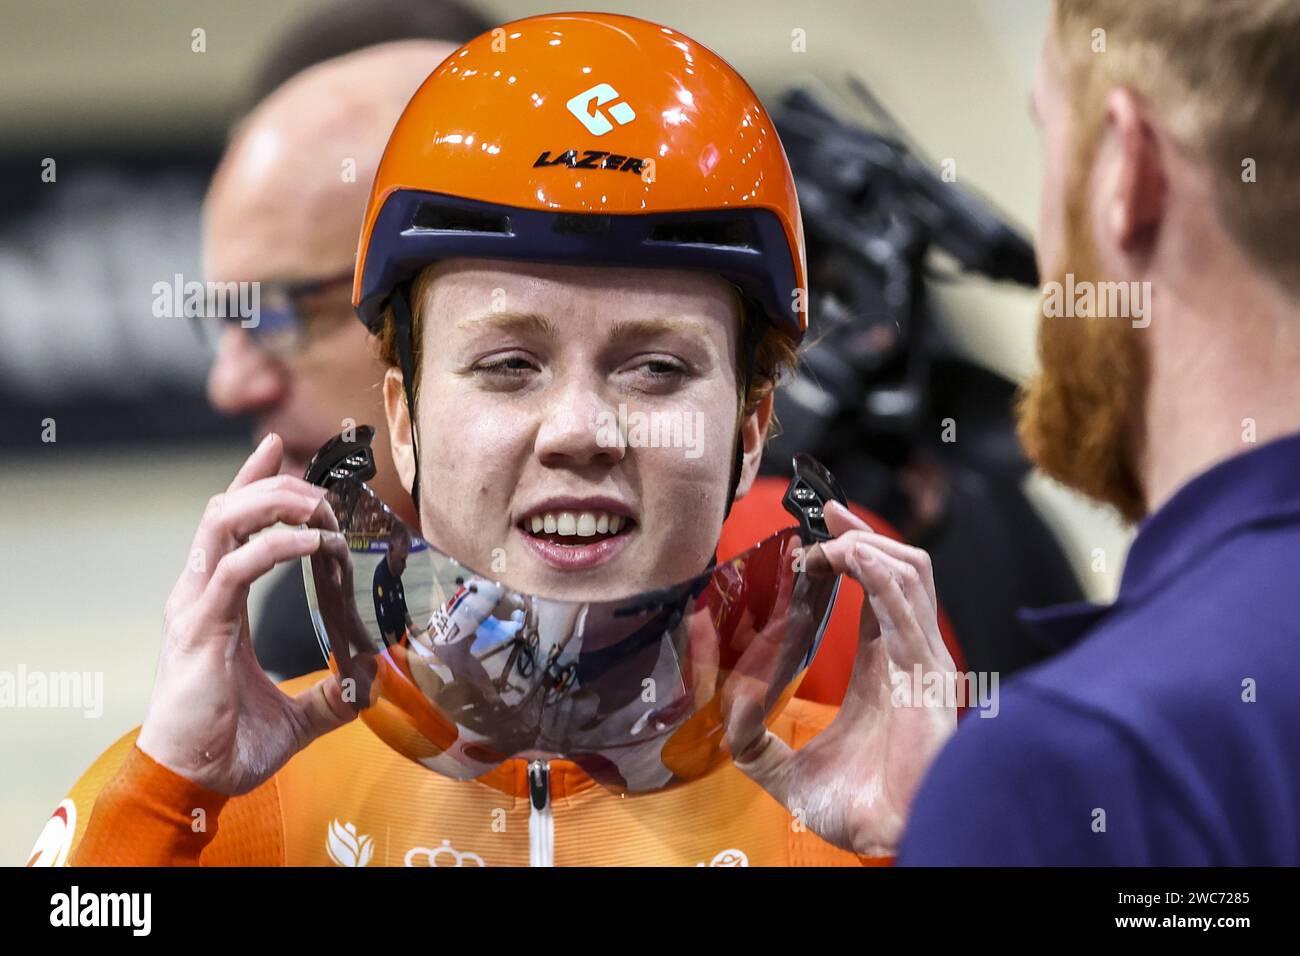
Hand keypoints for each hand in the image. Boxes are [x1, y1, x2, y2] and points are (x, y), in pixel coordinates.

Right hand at [136, 433, 357, 794]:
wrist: (191, 785)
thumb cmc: (229, 748)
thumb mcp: (298, 716)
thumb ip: (332, 695)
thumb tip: (369, 686)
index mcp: (215, 602)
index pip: (231, 525)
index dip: (253, 481)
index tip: (280, 448)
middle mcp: (199, 594)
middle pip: (227, 509)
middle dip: (275, 486)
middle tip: (321, 488)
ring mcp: (195, 606)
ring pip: (223, 522)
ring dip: (273, 502)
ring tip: (317, 506)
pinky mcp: (199, 627)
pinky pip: (235, 567)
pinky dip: (275, 546)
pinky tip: (312, 544)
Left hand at [727, 500, 956, 856]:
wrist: (886, 841)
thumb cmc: (853, 810)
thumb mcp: (784, 768)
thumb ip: (753, 737)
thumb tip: (724, 705)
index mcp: (883, 666)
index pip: (876, 588)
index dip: (850, 552)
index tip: (812, 534)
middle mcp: (907, 654)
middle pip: (898, 566)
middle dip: (860, 531)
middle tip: (823, 512)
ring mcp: (921, 660)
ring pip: (910, 572)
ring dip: (866, 544)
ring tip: (826, 541)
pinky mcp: (925, 674)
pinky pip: (907, 607)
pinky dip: (878, 573)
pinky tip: (848, 557)